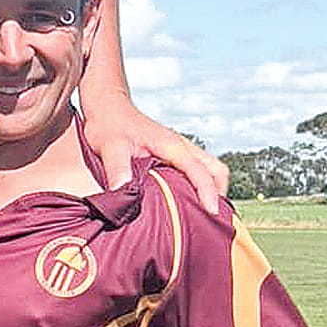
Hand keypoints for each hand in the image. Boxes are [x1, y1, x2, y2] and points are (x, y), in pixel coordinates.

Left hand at [80, 94, 227, 213]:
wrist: (108, 106)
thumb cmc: (109, 124)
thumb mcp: (110, 147)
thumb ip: (117, 170)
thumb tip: (124, 196)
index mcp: (171, 146)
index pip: (199, 171)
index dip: (208, 192)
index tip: (211, 213)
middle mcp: (182, 147)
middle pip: (217, 170)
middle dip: (219, 193)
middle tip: (210, 220)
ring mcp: (180, 151)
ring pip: (210, 170)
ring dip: (212, 190)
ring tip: (200, 216)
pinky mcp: (173, 155)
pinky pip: (198, 171)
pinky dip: (201, 186)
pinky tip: (186, 204)